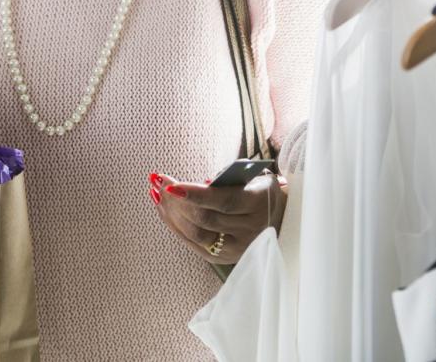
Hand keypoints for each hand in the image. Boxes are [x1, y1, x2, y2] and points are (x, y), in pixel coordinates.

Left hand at [149, 172, 286, 263]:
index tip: (171, 185)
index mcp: (257, 204)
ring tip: (156, 194)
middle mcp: (249, 230)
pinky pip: (193, 244)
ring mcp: (236, 248)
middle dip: (177, 201)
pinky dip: (175, 227)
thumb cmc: (257, 190)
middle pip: (205, 219)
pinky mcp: (223, 258)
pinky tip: (164, 211)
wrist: (279, 217)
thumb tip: (199, 186)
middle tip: (158, 182)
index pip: (223, 201)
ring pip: (196, 234)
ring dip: (171, 214)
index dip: (195, 194)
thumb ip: (227, 180)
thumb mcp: (251, 177)